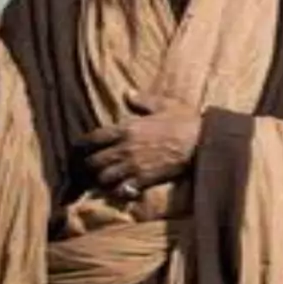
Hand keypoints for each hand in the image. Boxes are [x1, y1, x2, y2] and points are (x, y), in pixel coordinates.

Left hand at [80, 92, 202, 197]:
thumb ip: (143, 100)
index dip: (83, 144)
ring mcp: (133, 166)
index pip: (94, 138)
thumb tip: (127, 92)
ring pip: (104, 178)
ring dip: (102, 179)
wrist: (202, 142)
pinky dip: (118, 191)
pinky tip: (120, 189)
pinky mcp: (143, 180)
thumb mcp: (165, 104)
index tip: (80, 147)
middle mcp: (125, 148)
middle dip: (90, 164)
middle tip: (90, 166)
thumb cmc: (185, 121)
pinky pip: (122, 190)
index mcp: (127, 128)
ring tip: (104, 179)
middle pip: (95, 161)